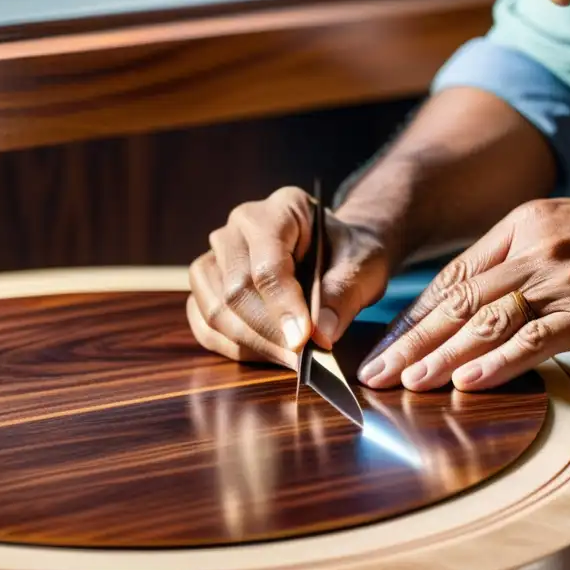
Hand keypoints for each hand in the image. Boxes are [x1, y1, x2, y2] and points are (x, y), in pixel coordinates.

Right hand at [186, 186, 391, 369]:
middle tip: (299, 359)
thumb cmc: (350, 253)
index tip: (303, 340)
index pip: (268, 264)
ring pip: (214, 310)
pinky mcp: (209, 286)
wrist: (339, 252)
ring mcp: (217, 256)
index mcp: (281, 209)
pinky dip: (234, 347)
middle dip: (267, 332)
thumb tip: (321, 335)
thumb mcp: (364, 265)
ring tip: (288, 358)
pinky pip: (205, 324)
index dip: (283, 306)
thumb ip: (344, 295)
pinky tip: (268, 354)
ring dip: (250, 343)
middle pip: (235, 290)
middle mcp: (238, 229)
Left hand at [356, 194, 569, 390]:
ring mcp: (561, 281)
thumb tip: (468, 302)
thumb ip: (515, 260)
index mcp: (520, 228)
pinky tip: (468, 383)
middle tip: (374, 372)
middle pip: (460, 301)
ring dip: (442, 355)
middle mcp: (533, 251)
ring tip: (406, 383)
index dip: (415, 314)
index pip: (454, 277)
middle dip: (411, 340)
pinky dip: (499, 364)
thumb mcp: (559, 230)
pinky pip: (537, 340)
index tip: (387, 343)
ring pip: (488, 322)